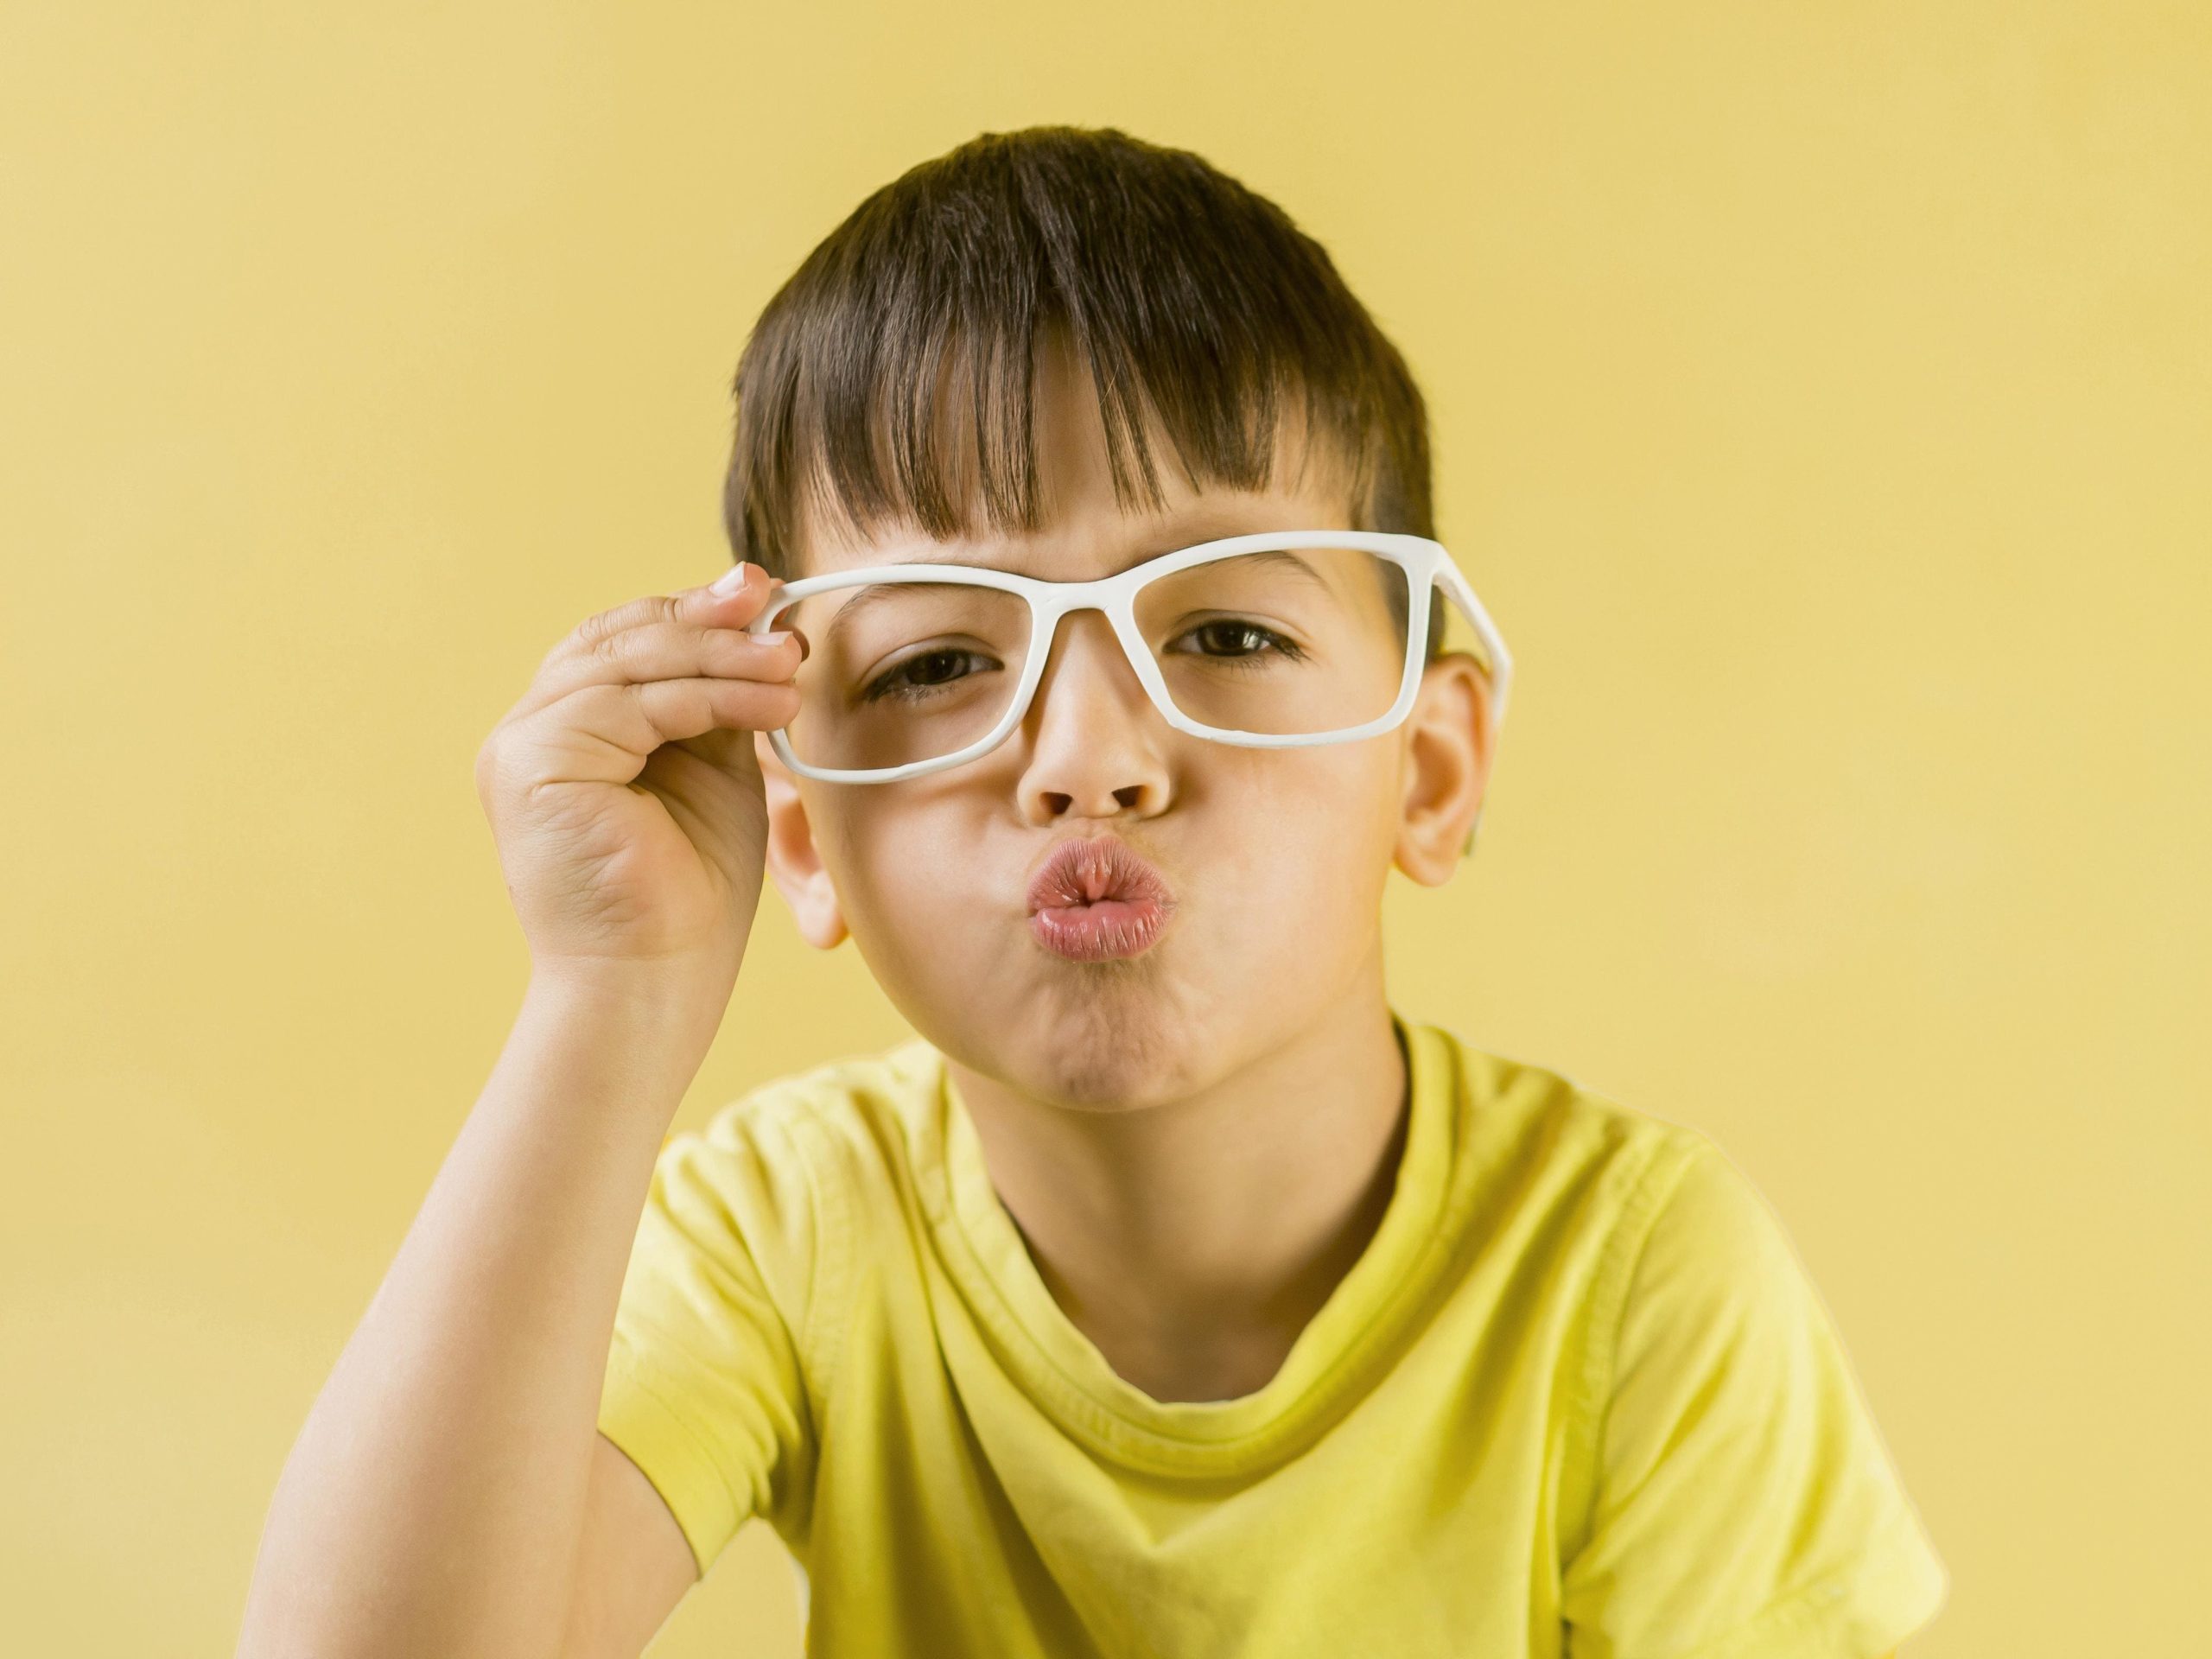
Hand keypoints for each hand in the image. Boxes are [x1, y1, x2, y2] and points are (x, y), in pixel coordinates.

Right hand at [475, 564, 805, 996]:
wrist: (654, 984)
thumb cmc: (689, 895)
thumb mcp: (714, 772)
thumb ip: (720, 701)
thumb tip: (764, 627)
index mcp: (568, 729)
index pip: (625, 642)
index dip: (693, 611)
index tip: (766, 594)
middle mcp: (532, 730)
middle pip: (619, 639)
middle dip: (705, 616)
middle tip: (775, 602)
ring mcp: (522, 745)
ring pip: (628, 664)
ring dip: (721, 656)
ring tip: (789, 664)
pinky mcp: (531, 764)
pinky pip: (629, 704)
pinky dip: (708, 695)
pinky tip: (770, 703)